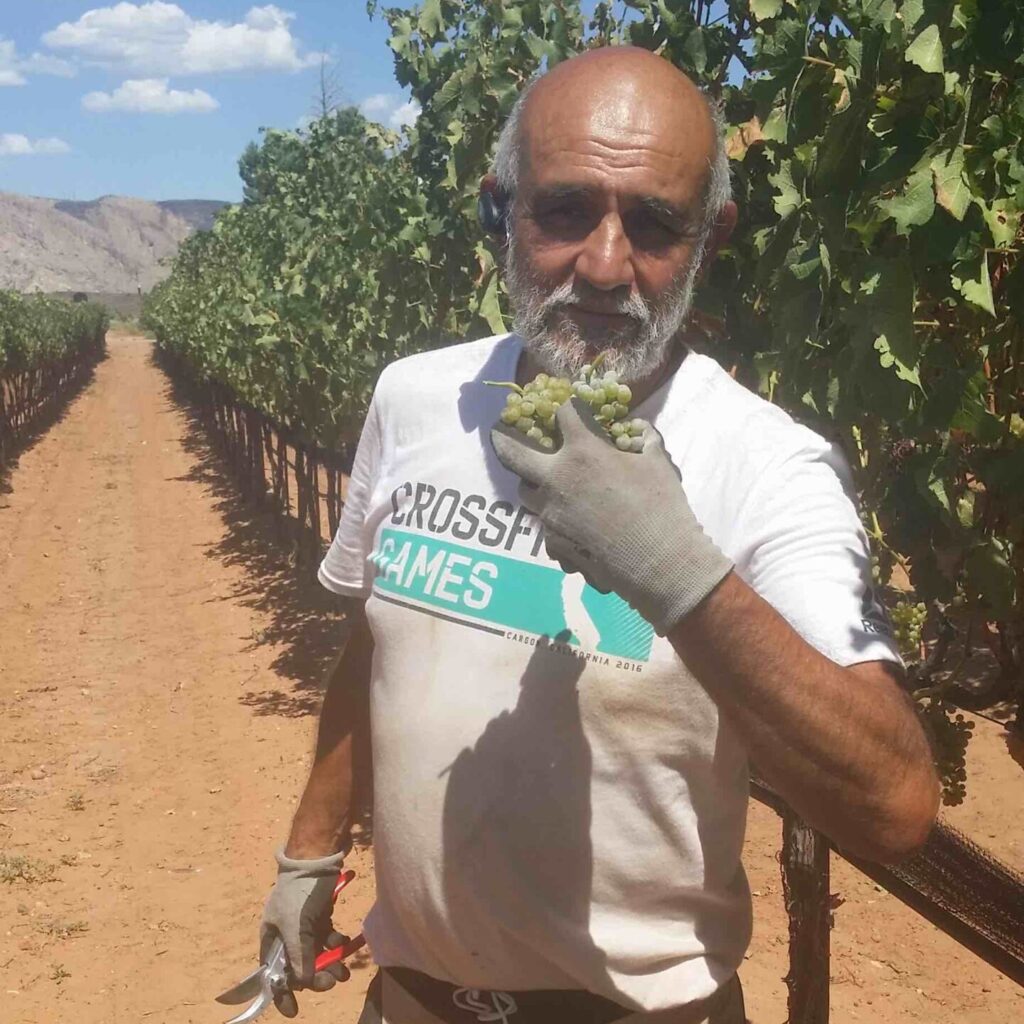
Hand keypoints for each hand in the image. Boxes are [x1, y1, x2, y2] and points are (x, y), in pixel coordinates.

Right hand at [259, 849, 350, 1017]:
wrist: (318, 856)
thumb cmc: (301, 891)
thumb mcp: (297, 925)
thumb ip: (299, 954)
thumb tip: (303, 982)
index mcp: (271, 937)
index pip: (273, 973)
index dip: (281, 992)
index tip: (294, 1011)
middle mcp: (285, 933)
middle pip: (298, 966)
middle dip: (314, 977)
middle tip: (332, 982)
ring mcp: (303, 924)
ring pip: (315, 953)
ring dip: (329, 964)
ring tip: (344, 972)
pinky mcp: (319, 916)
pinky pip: (326, 938)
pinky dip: (335, 944)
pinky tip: (345, 944)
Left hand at [490, 398, 732, 635]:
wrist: (658, 563)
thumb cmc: (661, 507)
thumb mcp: (657, 462)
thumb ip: (644, 438)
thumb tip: (637, 427)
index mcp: (582, 452)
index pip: (564, 413)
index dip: (568, 406)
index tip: (571, 408)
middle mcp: (556, 479)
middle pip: (512, 452)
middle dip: (503, 438)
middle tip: (501, 431)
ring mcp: (549, 513)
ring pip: (524, 492)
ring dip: (533, 483)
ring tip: (548, 484)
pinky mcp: (552, 543)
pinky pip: (543, 526)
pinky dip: (552, 519)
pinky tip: (570, 523)